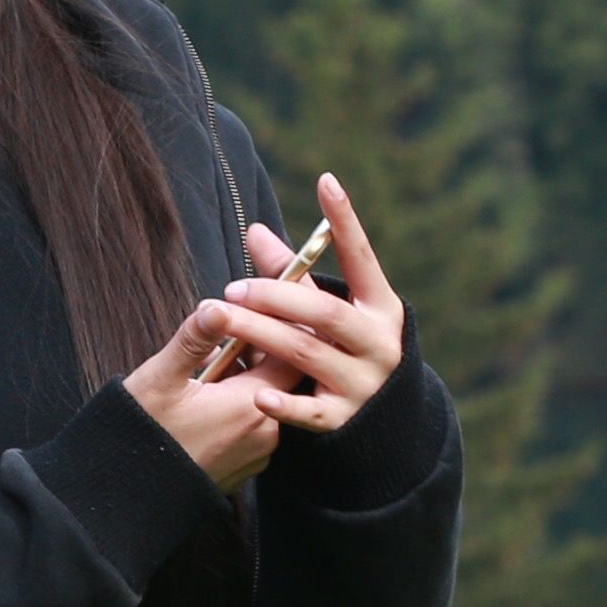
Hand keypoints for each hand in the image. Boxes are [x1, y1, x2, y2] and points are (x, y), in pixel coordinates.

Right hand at [123, 303, 289, 488]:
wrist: (130, 496)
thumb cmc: (144, 436)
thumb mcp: (161, 380)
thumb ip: (194, 340)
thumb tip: (216, 307)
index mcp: (249, 407)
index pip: (291, 353)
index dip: (276, 327)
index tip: (253, 312)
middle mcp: (266, 433)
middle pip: (281, 376)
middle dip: (256, 352)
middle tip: (224, 336)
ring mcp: (258, 453)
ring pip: (267, 399)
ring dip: (246, 379)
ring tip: (208, 369)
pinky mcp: (248, 465)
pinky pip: (256, 424)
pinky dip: (241, 406)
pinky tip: (209, 399)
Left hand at [192, 175, 407, 441]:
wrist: (383, 425)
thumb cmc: (345, 350)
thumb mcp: (331, 311)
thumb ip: (295, 277)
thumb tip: (255, 231)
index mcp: (381, 308)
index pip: (363, 258)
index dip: (346, 222)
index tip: (327, 182)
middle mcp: (379, 343)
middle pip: (323, 312)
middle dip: (276, 296)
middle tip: (231, 289)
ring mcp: (363, 383)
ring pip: (306, 354)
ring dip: (262, 335)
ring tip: (224, 321)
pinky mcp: (343, 421)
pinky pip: (309, 412)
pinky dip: (283, 404)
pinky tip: (256, 393)